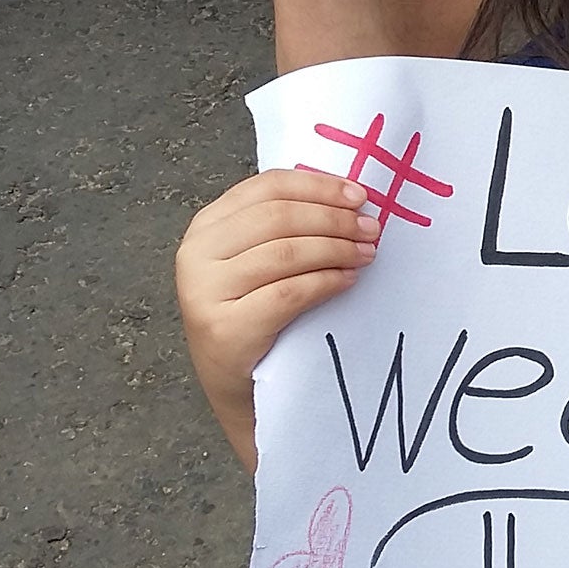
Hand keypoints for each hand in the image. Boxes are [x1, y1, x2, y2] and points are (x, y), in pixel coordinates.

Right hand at [175, 169, 381, 464]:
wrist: (236, 381)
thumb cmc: (257, 311)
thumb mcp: (259, 260)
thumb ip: (287, 226)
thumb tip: (352, 197)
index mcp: (207, 226)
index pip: (266, 187)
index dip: (317, 186)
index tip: (359, 195)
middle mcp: (196, 254)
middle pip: (279, 217)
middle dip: (334, 219)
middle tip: (372, 228)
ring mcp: (204, 292)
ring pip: (285, 252)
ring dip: (336, 248)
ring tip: (367, 253)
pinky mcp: (224, 328)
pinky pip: (288, 293)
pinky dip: (326, 282)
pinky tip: (348, 280)